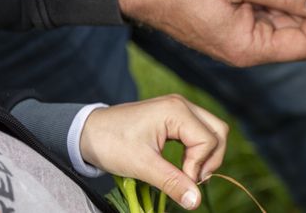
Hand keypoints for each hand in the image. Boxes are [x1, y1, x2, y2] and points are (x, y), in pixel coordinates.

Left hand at [80, 95, 228, 209]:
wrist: (86, 131)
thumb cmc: (111, 143)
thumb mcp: (142, 166)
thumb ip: (172, 182)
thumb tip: (196, 201)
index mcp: (177, 111)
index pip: (208, 141)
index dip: (199, 166)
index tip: (181, 183)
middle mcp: (183, 105)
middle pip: (219, 131)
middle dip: (211, 159)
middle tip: (192, 178)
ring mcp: (180, 108)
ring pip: (213, 130)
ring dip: (207, 154)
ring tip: (188, 173)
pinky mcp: (175, 116)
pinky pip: (200, 131)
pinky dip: (198, 149)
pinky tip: (184, 163)